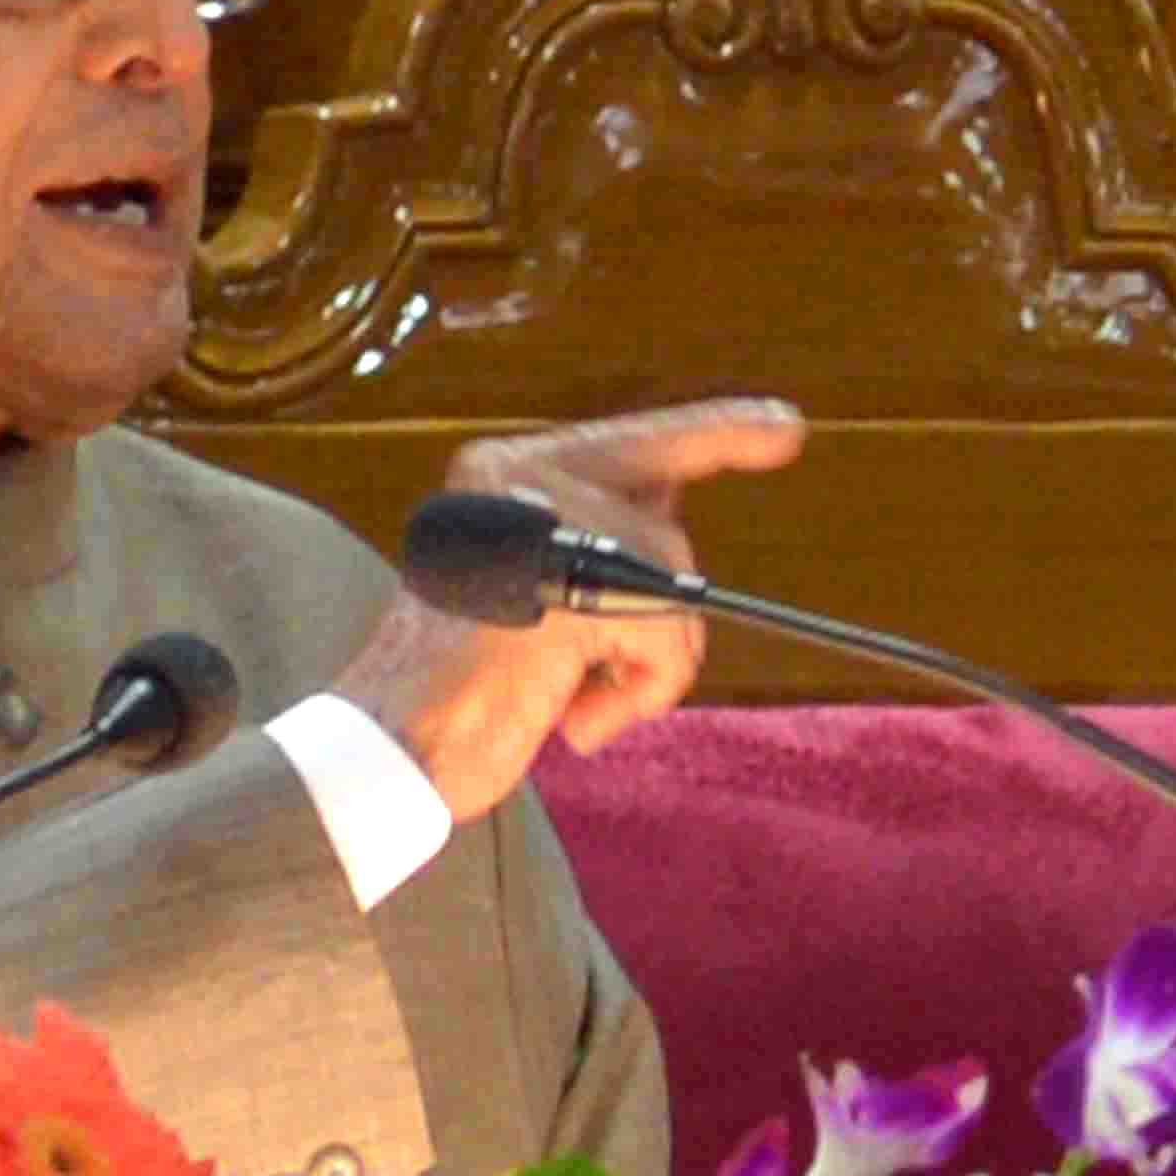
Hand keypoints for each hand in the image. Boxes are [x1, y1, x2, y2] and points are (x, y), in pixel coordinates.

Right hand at [328, 397, 807, 821]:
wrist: (390, 746)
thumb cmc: (462, 690)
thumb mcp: (530, 595)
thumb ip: (594, 550)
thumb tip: (671, 516)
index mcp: (503, 473)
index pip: (633, 441)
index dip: (716, 434)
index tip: (785, 428)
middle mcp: (520, 477)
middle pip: (664, 524)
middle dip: (664, 621)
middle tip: (623, 691)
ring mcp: (545, 526)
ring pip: (674, 582)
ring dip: (647, 666)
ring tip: (575, 704)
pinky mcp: (573, 584)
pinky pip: (670, 635)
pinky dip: (643, 691)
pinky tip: (578, 722)